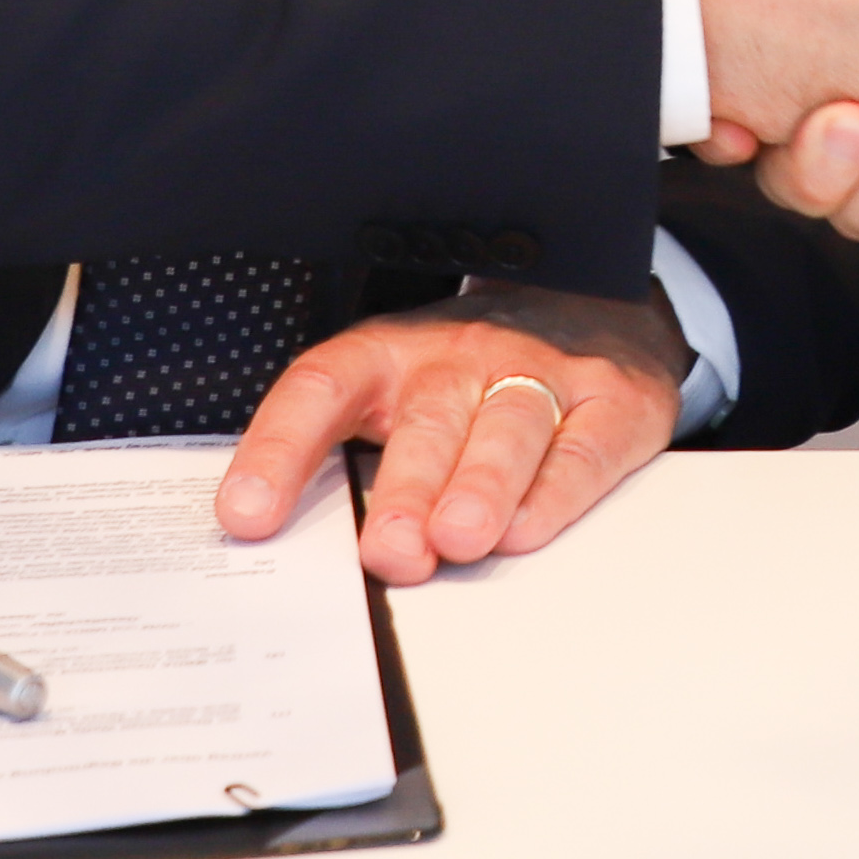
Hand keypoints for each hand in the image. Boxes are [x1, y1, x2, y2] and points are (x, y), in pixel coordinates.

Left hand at [213, 280, 686, 584]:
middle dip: (406, 488)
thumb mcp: (399, 394)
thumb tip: (281, 543)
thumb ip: (345, 459)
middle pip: (426, 417)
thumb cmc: (475, 377)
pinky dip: (553, 493)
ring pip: (507, 427)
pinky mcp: (611, 401)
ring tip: (460, 539)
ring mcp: (542, 371)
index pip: (322, 388)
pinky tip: (527, 528)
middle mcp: (463, 353)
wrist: (596, 308)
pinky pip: (579, 448)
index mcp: (390, 353)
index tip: (247, 513)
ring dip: (480, 487)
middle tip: (390, 550)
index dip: (279, 448)